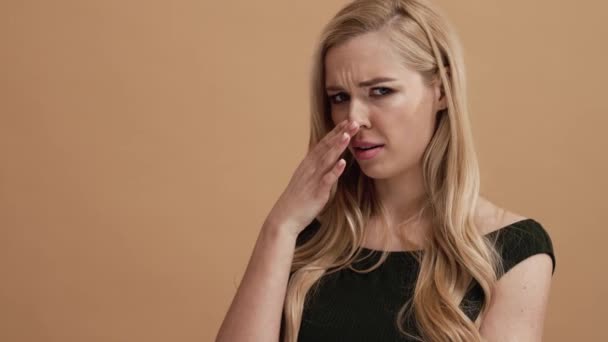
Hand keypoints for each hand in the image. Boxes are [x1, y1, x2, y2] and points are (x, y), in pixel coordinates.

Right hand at [266, 119, 359, 236]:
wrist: (284, 219)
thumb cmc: (296, 201)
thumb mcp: (306, 180)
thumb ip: (317, 171)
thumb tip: (328, 164)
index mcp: (307, 165)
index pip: (322, 144)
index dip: (334, 132)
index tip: (346, 122)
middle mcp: (309, 169)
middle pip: (326, 147)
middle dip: (340, 134)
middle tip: (353, 121)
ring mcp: (312, 180)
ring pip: (326, 160)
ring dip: (337, 147)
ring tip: (348, 135)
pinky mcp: (316, 192)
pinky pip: (326, 180)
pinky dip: (334, 171)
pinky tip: (343, 163)